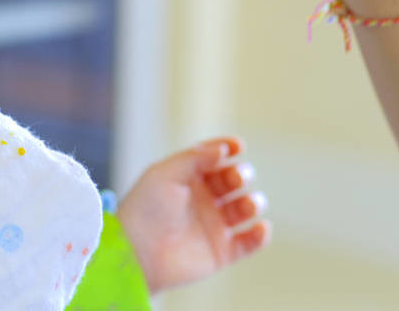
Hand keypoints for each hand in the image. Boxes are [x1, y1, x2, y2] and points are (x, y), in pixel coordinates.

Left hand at [117, 137, 269, 292]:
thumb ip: (195, 157)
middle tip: (236, 178)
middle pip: (232, 181)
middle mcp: (202, 200)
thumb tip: (223, 150)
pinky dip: (259, 235)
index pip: (213, 158)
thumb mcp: (165, 173)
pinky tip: (260, 227)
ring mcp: (212, 226)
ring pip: (244, 209)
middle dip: (239, 175)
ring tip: (248, 204)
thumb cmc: (145, 210)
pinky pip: (248, 242)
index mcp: (187, 178)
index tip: (239, 146)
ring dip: (253, 203)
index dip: (228, 149)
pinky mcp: (220, 252)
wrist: (137, 253)